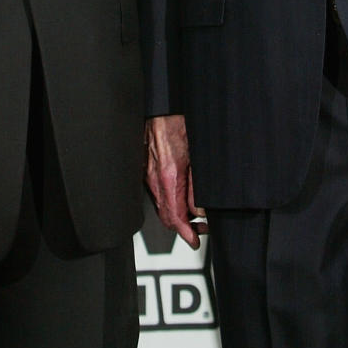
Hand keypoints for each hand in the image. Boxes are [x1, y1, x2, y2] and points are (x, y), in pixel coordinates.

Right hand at [144, 115, 206, 248]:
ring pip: (161, 206)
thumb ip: (197, 186)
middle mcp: (155, 177)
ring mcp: (148, 173)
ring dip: (176, 215)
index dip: (186, 233)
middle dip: (183, 228)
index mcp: (170, 175)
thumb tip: (201, 210)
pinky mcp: (146, 168)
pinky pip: (156, 193)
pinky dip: (168, 202)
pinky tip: (180, 198)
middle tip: (200, 230)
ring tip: (194, 215)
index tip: (194, 240)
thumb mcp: (198, 156)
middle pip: (166, 217)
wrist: (162, 106)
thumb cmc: (179, 123)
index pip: (175, 216)